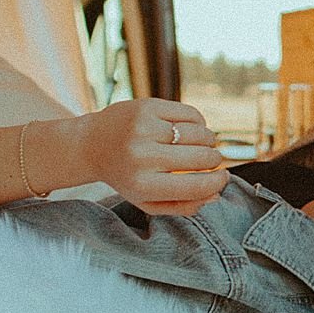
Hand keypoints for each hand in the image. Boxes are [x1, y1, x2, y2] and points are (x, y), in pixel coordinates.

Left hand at [72, 98, 228, 215]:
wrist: (90, 145)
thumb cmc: (126, 176)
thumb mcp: (148, 201)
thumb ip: (184, 205)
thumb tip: (217, 194)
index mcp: (144, 185)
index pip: (197, 186)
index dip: (218, 182)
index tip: (222, 177)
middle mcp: (143, 156)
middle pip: (203, 158)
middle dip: (214, 159)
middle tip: (209, 160)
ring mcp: (144, 129)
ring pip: (200, 133)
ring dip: (208, 140)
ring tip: (200, 144)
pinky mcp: (146, 107)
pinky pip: (190, 114)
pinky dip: (198, 122)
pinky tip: (189, 129)